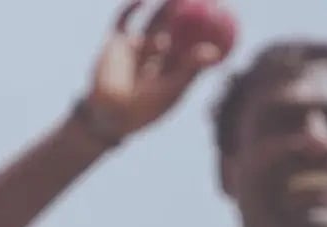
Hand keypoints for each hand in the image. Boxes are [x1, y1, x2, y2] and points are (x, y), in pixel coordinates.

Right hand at [82, 0, 226, 140]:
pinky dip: (132, 8)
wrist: (106, 115)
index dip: (206, 26)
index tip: (220, 10)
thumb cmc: (141, 109)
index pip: (193, 43)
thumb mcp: (169, 89)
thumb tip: (214, 51)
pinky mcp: (116, 43)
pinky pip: (124, 20)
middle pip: (176, 27)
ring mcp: (136, 48)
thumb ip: (189, 68)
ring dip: (165, 5)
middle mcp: (156, 56)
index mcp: (173, 68)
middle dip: (189, 10)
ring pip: (153, 20)